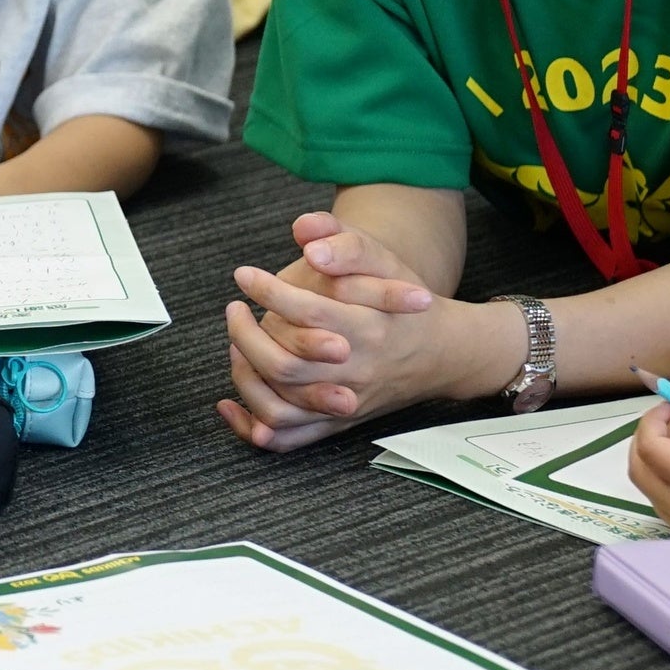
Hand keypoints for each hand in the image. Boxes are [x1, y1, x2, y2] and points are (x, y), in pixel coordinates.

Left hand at [216, 212, 455, 443]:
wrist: (440, 353)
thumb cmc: (405, 302)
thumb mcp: (384, 261)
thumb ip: (347, 242)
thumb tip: (305, 230)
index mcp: (369, 329)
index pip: (308, 312)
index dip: (268, 291)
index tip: (245, 274)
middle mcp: (356, 373)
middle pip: (285, 365)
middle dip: (245, 335)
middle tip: (234, 309)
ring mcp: (345, 404)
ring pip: (279, 406)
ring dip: (244, 376)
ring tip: (235, 345)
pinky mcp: (337, 424)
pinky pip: (288, 439)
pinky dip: (252, 426)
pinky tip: (229, 403)